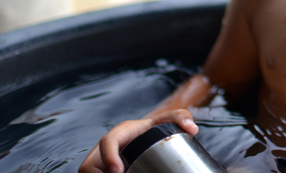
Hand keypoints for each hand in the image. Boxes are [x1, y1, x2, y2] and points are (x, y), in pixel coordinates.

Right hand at [78, 109, 197, 172]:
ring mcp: (96, 166)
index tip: (118, 170)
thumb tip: (193, 129)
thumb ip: (180, 117)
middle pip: (93, 168)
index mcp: (117, 135)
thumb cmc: (151, 132)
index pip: (107, 143)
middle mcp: (101, 151)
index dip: (109, 156)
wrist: (142, 143)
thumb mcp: (163, 122)